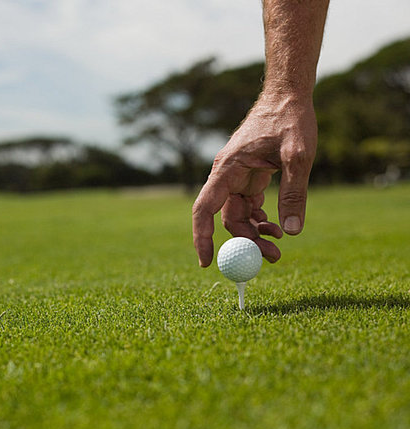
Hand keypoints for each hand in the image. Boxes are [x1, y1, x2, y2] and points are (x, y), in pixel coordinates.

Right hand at [192, 93, 316, 266]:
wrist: (289, 96)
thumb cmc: (290, 119)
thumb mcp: (297, 156)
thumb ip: (293, 194)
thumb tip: (291, 232)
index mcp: (227, 168)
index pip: (204, 209)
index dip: (201, 236)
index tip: (206, 262)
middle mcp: (227, 175)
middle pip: (226, 218)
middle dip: (245, 241)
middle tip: (272, 258)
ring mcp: (237, 177)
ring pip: (238, 215)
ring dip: (255, 233)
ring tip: (279, 246)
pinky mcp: (249, 177)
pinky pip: (248, 206)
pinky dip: (260, 220)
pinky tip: (277, 226)